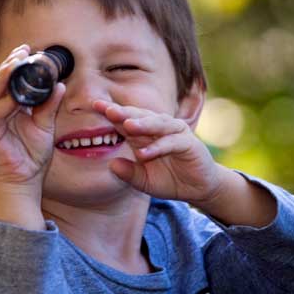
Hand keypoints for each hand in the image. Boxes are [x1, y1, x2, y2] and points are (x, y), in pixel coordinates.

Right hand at [0, 44, 65, 199]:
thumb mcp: (44, 127)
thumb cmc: (31, 157)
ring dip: (4, 76)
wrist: (23, 183)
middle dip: (10, 64)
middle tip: (23, 50)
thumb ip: (49, 106)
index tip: (30, 50)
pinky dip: (4, 102)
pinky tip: (14, 93)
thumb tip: (60, 85)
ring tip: (16, 62)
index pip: (7, 81)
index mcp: (4, 108)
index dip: (16, 64)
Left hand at [92, 100, 222, 204]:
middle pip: (139, 116)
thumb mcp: (144, 181)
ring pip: (157, 124)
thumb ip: (129, 174)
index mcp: (143, 134)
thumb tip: (112, 166)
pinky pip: (171, 142)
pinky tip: (144, 153)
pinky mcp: (188, 143)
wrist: (198, 188)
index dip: (111, 112)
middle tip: (108, 110)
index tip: (94, 105)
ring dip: (142, 123)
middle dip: (123, 113)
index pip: (124, 119)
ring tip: (127, 125)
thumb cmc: (169, 180)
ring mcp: (174, 133)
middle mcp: (158, 129)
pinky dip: (158, 147)